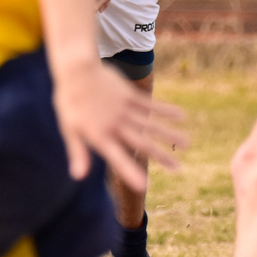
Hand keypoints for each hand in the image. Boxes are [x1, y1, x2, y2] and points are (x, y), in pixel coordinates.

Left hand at [52, 57, 185, 189]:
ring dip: (170, 134)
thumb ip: (77, 153)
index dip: (129, 172)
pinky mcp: (129, 95)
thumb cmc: (70, 102)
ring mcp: (124, 109)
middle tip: (178, 169)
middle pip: (142, 143)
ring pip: (151, 125)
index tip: (143, 186)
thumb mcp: (69, 129)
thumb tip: (78, 177)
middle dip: (161, 156)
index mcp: (100, 136)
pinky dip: (166, 111)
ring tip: (187, 143)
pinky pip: (151, 105)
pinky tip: (181, 115)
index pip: (117, 158)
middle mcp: (115, 125)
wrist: (76, 70)